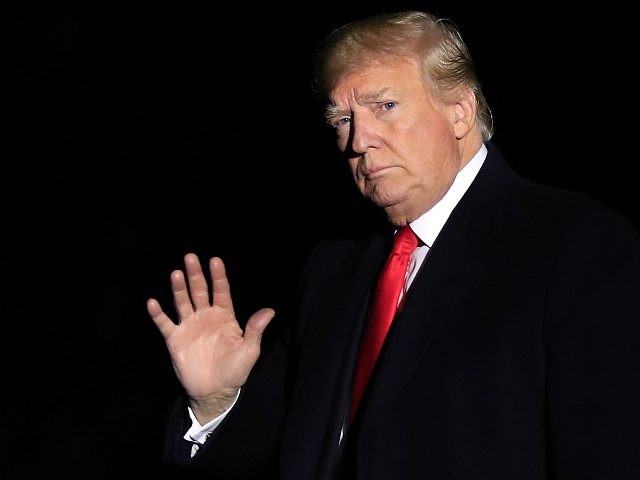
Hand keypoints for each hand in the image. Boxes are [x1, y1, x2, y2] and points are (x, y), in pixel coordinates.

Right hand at [147, 253, 274, 422]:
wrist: (215, 391)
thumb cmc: (235, 370)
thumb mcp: (249, 350)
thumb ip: (255, 329)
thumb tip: (270, 311)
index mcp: (224, 316)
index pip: (221, 291)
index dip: (218, 276)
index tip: (215, 260)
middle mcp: (205, 316)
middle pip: (199, 291)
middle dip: (195, 274)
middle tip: (190, 257)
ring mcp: (189, 326)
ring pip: (182, 302)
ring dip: (179, 288)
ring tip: (176, 274)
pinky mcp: (175, 339)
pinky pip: (165, 324)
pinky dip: (158, 314)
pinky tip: (153, 302)